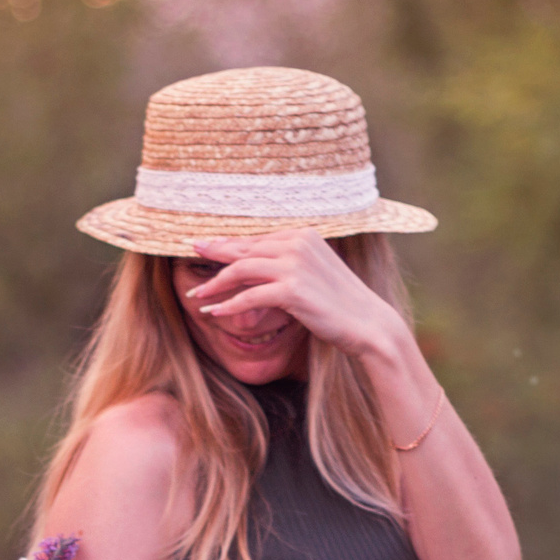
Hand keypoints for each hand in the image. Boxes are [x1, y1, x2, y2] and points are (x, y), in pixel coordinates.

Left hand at [186, 230, 408, 362]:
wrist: (369, 324)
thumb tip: (257, 266)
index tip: (206, 246)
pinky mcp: (292, 289)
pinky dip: (229, 305)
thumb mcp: (314, 275)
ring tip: (197, 294)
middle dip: (214, 253)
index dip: (228, 243)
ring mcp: (295, 264)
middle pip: (244, 249)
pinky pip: (250, 296)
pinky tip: (214, 312)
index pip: (256, 239)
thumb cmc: (341, 304)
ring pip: (241, 269)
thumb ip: (289, 264)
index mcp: (303, 235)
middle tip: (191, 255)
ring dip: (215, 283)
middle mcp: (297, 243)